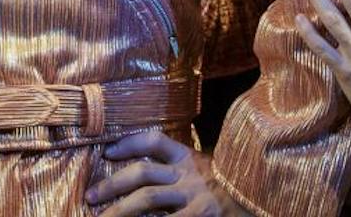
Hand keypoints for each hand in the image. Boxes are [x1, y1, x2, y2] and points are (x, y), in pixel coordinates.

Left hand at [86, 129, 225, 215]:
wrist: (261, 199)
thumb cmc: (229, 188)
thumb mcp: (205, 172)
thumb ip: (179, 170)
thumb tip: (141, 177)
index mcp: (189, 158)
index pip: (153, 141)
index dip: (128, 144)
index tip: (107, 152)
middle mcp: (189, 174)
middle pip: (142, 173)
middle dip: (111, 185)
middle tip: (90, 197)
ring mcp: (195, 197)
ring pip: (147, 199)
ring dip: (119, 209)